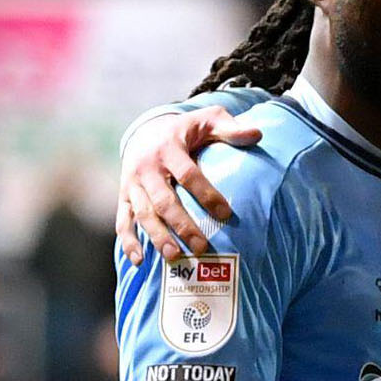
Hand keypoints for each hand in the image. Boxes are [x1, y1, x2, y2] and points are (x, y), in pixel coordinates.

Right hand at [116, 109, 261, 263]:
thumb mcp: (209, 120)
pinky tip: (139, 261)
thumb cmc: (187, 129)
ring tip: (175, 257)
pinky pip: (123, 220)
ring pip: (143, 213)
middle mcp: (146, 167)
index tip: (226, 214)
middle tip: (201, 247)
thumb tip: (257, 134)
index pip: (188, 174)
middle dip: (181, 225)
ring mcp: (132, 183)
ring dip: (157, 236)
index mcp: (169, 147)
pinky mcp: (124, 196)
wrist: (147, 129)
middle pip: (163, 200)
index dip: (206, 194)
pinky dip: (129, 241)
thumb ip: (231, 128)